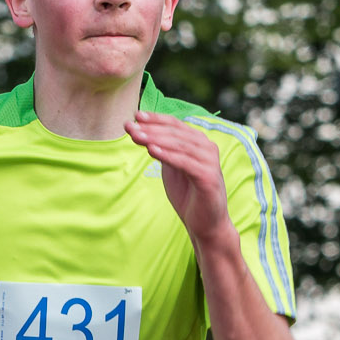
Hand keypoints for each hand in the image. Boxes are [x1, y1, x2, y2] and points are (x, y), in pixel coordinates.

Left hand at [126, 111, 231, 250]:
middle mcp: (207, 148)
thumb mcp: (172, 168)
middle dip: (151, 128)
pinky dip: (168, 155)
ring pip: (179, 145)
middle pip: (175, 133)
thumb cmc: (189, 195)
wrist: (206, 224)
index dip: (155, 119)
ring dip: (156, 139)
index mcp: (199, 143)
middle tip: (129, 126)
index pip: (175, 125)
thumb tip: (142, 132)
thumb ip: (163, 150)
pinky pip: (185, 163)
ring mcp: (210, 162)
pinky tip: (151, 150)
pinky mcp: (208, 178)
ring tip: (136, 136)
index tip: (135, 115)